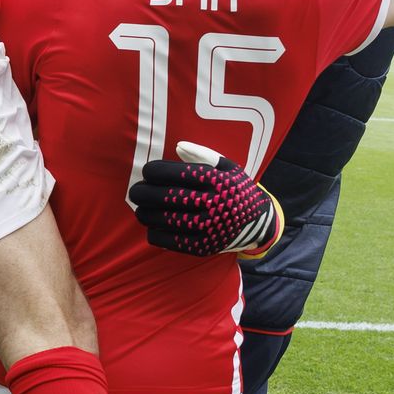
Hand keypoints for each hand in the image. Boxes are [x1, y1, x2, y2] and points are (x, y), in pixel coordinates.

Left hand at [127, 141, 281, 257]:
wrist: (259, 223)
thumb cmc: (234, 189)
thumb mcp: (227, 167)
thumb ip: (202, 155)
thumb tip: (178, 147)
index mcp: (218, 181)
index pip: (177, 174)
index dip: (155, 172)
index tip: (147, 172)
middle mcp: (215, 203)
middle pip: (168, 197)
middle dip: (144, 193)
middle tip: (135, 192)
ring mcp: (210, 227)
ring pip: (167, 220)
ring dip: (146, 214)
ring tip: (140, 210)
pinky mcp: (205, 247)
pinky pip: (172, 241)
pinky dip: (156, 234)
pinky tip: (151, 227)